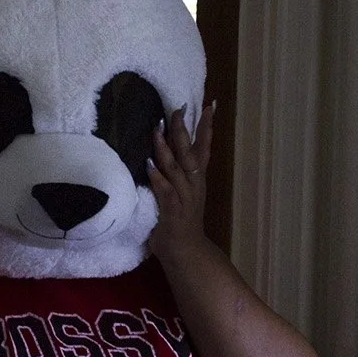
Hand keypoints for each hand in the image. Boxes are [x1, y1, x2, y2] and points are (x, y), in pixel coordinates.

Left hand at [147, 101, 217, 268]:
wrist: (186, 250)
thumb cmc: (180, 220)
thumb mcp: (183, 191)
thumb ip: (176, 172)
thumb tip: (164, 150)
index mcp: (197, 178)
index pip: (204, 147)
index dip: (206, 127)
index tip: (209, 105)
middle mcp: (193, 183)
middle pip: (189, 151)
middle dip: (183, 129)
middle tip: (178, 109)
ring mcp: (183, 196)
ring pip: (175, 167)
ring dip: (165, 148)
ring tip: (157, 129)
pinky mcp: (171, 209)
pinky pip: (164, 189)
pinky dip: (157, 176)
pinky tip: (149, 164)